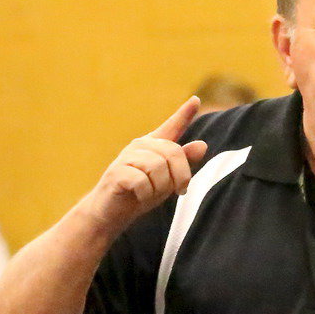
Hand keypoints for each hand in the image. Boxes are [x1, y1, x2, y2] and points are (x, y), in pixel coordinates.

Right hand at [82, 97, 206, 234]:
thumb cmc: (140, 195)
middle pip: (174, 152)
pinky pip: (143, 182)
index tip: (196, 100)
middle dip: (180, 176)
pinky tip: (138, 196)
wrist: (111, 213)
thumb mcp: (167, 181)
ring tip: (149, 194)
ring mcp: (126, 157)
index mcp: (153, 147)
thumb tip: (203, 145)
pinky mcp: (116, 172)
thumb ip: (183, 164)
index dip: (184, 114)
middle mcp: (140, 146)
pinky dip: (145, 195)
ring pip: (158, 168)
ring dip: (160, 188)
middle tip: (175, 191)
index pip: (172, 127)